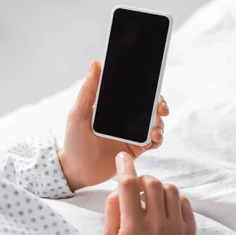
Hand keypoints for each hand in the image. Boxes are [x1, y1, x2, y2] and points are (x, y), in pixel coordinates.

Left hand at [58, 61, 168, 190]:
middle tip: (161, 110)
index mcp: (112, 106)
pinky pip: (153, 142)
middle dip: (160, 105)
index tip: (153, 89)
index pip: (134, 92)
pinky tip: (152, 142)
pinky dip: (157, 140)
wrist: (77, 171)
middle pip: (150, 106)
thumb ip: (88, 90)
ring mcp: (132, 133)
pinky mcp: (136, 149)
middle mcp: (125, 118)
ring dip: (160, 125)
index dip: (147, 88)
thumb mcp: (78, 114)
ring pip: (155, 123)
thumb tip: (95, 64)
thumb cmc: (74, 142)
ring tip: (154, 133)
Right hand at [104, 152, 195, 234]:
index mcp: (133, 227)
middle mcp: (157, 225)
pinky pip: (184, 203)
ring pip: (170, 190)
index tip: (122, 157)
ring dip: (158, 189)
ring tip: (152, 200)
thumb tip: (119, 188)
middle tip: (137, 188)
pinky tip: (165, 210)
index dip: (124, 166)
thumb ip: (112, 211)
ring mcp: (177, 229)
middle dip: (142, 179)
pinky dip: (173, 200)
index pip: (129, 185)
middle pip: (152, 183)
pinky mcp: (190, 233)